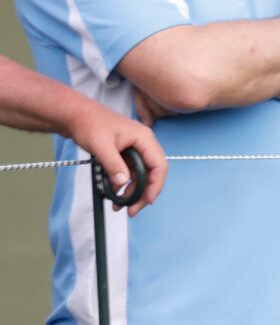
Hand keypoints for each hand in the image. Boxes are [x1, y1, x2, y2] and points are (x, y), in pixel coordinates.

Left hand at [64, 96, 165, 213]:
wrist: (75, 115)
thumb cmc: (89, 124)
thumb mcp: (101, 146)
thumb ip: (114, 165)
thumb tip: (123, 183)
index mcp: (144, 139)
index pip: (159, 166)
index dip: (156, 185)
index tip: (147, 201)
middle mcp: (143, 144)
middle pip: (152, 173)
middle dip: (144, 192)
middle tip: (132, 209)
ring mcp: (134, 149)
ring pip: (141, 175)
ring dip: (133, 191)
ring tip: (119, 205)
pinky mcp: (125, 154)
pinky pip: (130, 172)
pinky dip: (124, 184)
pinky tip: (115, 193)